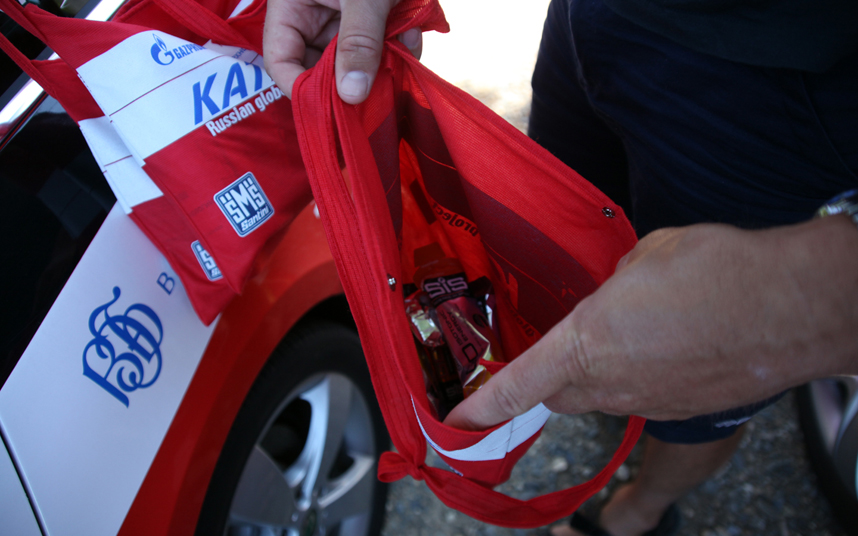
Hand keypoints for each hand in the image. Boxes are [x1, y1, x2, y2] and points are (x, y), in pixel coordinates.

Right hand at [263, 0, 421, 103]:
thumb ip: (359, 42)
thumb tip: (351, 96)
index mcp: (292, 5)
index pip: (281, 60)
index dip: (301, 88)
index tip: (333, 108)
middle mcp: (313, 14)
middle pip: (321, 66)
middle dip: (353, 76)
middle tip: (379, 88)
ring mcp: (342, 16)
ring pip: (357, 59)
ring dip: (383, 62)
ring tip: (402, 44)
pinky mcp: (371, 17)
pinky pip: (380, 45)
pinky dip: (399, 44)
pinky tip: (411, 32)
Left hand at [444, 217, 857, 430]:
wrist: (791, 306)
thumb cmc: (716, 269)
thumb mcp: (644, 258)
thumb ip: (616, 286)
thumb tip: (619, 294)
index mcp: (586, 341)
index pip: (518, 384)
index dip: (481, 407)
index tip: (455, 422)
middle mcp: (610, 382)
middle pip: (557, 394)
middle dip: (546, 379)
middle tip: (552, 355)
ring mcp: (647, 402)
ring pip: (598, 397)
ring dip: (596, 374)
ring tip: (624, 339)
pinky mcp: (679, 409)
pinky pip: (639, 399)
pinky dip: (638, 378)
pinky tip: (663, 348)